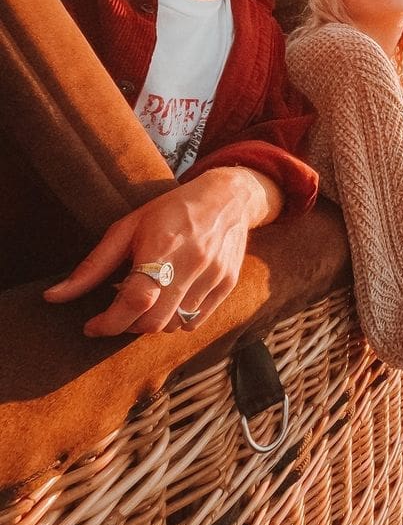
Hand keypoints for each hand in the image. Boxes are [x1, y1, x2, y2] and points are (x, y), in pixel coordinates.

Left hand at [43, 167, 279, 336]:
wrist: (227, 198)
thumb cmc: (171, 210)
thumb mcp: (128, 227)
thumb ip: (93, 266)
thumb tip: (53, 297)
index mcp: (162, 247)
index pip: (135, 300)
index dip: (109, 322)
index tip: (92, 325)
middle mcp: (191, 264)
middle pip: (153, 321)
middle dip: (128, 325)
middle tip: (120, 311)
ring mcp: (213, 276)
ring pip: (174, 325)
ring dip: (153, 322)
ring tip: (149, 299)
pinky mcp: (227, 284)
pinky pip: (195, 321)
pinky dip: (177, 320)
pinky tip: (171, 299)